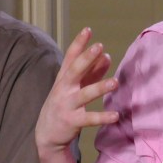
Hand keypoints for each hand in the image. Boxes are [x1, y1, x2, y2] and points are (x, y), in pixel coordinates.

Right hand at [35, 27, 119, 154]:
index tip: (88, 30)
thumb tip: (107, 56)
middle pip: (74, 71)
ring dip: (100, 87)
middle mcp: (63, 89)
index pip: (70, 57)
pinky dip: (102, 117)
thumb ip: (92, 72)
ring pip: (84, 95)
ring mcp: (67, 105)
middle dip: (86, 59)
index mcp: (64, 78)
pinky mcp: (72, 121)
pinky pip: (89, 119)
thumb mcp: (75, 86)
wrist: (47, 133)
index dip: (78, 44)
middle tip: (99, 47)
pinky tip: (116, 115)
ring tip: (115, 82)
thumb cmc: (64, 103)